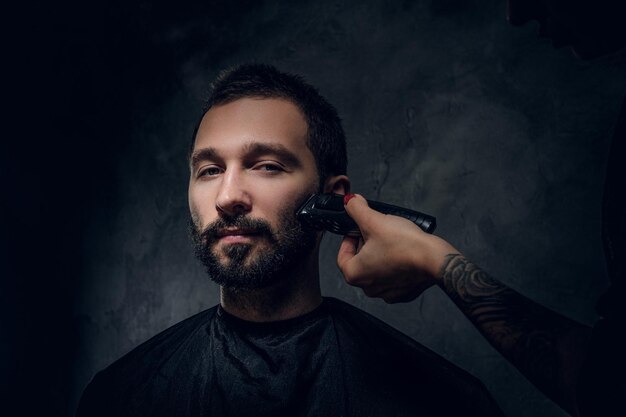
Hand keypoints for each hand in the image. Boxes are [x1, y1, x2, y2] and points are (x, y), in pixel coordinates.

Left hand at [336, 194, 459, 302]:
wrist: (434, 258)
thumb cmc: (404, 244)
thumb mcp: (374, 220)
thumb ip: (356, 209)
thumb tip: (350, 202)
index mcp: (354, 274)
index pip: (342, 255)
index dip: (348, 239)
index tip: (357, 230)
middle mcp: (368, 288)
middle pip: (360, 262)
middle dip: (365, 245)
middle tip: (375, 231)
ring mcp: (387, 293)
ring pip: (376, 270)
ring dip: (380, 255)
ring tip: (390, 240)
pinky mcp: (404, 293)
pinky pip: (393, 277)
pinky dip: (395, 265)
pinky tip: (402, 252)